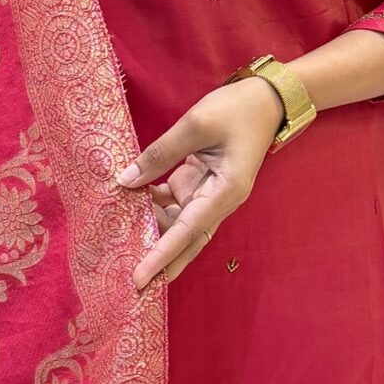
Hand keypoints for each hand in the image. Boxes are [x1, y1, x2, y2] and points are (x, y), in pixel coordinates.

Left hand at [114, 74, 287, 288]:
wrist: (265, 99)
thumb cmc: (237, 109)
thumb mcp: (195, 124)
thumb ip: (159, 154)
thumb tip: (126, 180)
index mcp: (226, 192)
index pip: (188, 232)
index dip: (162, 255)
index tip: (140, 278)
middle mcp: (218, 200)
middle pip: (186, 241)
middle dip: (161, 263)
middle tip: (131, 284)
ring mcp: (208, 194)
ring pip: (176, 224)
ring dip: (151, 230)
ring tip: (118, 238)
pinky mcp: (199, 183)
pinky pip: (173, 204)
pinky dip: (151, 206)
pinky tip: (128, 202)